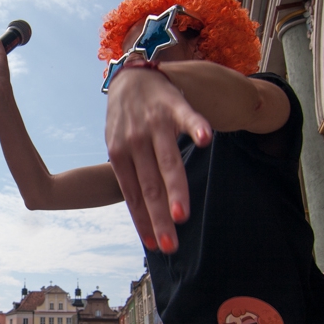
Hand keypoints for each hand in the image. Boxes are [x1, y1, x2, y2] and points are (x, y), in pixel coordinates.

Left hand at [105, 67, 211, 253]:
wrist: (130, 77)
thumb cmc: (126, 121)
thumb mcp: (118, 148)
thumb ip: (132, 176)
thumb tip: (144, 212)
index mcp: (119, 157)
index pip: (134, 196)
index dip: (144, 221)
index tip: (156, 245)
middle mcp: (135, 144)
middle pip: (150, 187)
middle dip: (159, 218)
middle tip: (170, 245)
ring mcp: (154, 125)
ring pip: (167, 162)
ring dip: (175, 189)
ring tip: (181, 215)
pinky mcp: (173, 106)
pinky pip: (187, 118)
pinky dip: (196, 128)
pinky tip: (205, 142)